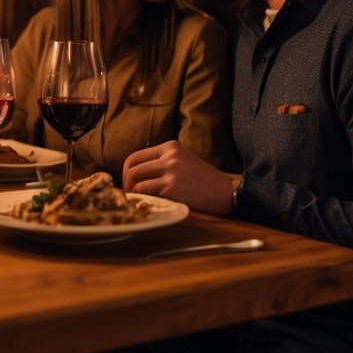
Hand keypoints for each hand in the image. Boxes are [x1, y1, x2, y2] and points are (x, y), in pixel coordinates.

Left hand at [122, 140, 240, 214]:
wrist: (226, 191)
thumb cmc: (203, 179)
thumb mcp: (183, 160)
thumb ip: (162, 162)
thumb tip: (135, 174)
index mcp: (170, 147)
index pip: (136, 156)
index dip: (127, 171)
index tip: (129, 183)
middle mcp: (169, 156)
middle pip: (133, 168)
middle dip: (126, 183)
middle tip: (130, 194)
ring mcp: (170, 172)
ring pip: (136, 182)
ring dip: (134, 193)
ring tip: (140, 201)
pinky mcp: (172, 188)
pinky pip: (146, 193)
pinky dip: (142, 200)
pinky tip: (148, 204)